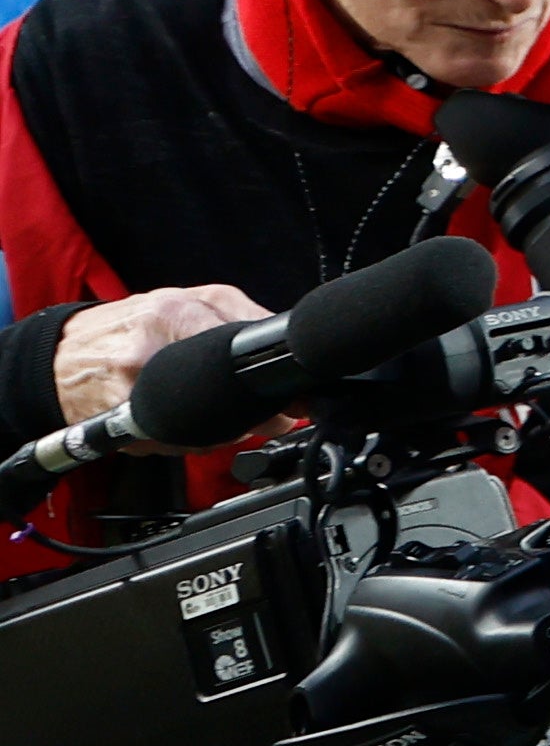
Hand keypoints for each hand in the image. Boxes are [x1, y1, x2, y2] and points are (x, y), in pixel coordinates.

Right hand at [48, 284, 270, 426]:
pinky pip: (179, 445)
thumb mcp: (185, 301)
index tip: (293, 390)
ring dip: (230, 428)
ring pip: (208, 428)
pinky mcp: (123, 428)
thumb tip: (289, 347)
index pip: (242, 350)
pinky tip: (189, 424)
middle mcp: (148, 352)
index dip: (275, 377)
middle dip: (258, 409)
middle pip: (229, 395)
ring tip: (225, 413)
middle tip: (272, 411)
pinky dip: (196, 440)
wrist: (60, 357)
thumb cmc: (128, 326)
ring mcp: (132, 393)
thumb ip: (240, 315)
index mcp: (171, 313)